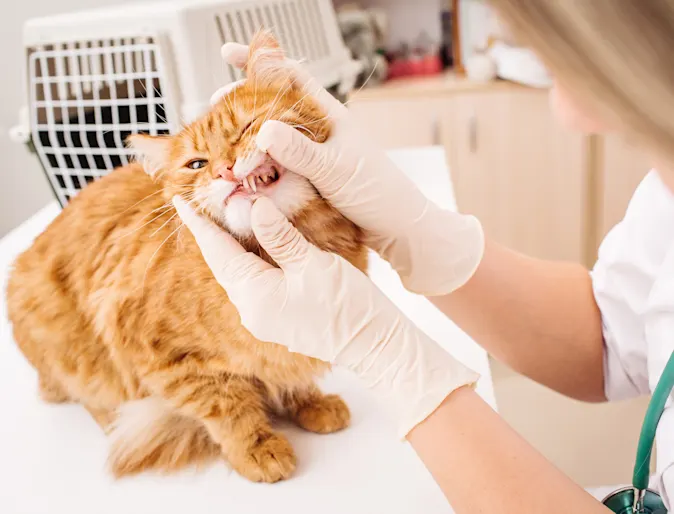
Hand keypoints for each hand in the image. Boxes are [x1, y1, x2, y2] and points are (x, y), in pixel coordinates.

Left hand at [174, 196, 478, 437]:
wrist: (373, 345)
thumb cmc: (347, 305)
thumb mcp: (312, 263)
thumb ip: (279, 236)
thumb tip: (254, 207)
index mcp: (254, 295)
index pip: (218, 252)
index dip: (200, 225)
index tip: (179, 203)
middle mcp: (250, 310)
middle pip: (224, 263)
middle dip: (212, 233)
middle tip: (202, 203)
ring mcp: (263, 317)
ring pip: (238, 273)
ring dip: (230, 246)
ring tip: (224, 218)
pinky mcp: (277, 318)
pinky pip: (253, 283)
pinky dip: (249, 260)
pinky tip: (254, 245)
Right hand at [214, 43, 484, 296]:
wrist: (398, 228)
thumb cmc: (378, 193)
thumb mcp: (336, 170)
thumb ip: (301, 151)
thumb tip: (264, 130)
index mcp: (328, 116)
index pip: (290, 77)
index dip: (260, 62)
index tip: (228, 52)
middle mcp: (318, 132)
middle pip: (272, 107)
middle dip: (241, 104)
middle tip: (214, 107)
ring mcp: (314, 155)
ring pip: (271, 139)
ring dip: (246, 139)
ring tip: (223, 146)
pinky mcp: (311, 179)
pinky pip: (277, 167)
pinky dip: (258, 167)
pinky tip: (242, 174)